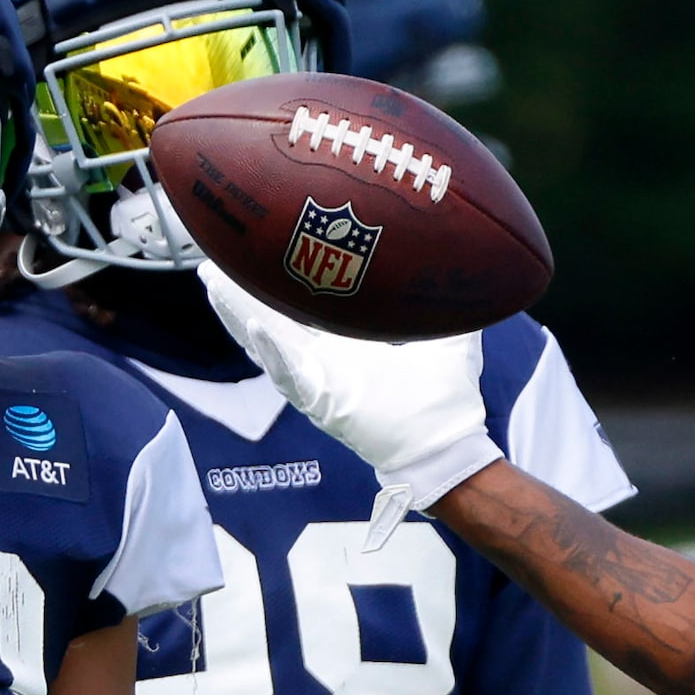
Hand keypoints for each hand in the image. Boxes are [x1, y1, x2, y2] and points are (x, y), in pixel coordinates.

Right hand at [198, 261, 498, 509]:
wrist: (450, 445)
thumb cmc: (445, 403)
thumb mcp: (451, 341)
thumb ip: (456, 308)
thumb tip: (480, 271)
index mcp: (347, 348)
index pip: (302, 309)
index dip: (278, 283)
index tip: (260, 249)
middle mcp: (324, 364)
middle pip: (270, 321)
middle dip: (241, 293)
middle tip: (214, 259)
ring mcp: (318, 384)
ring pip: (266, 344)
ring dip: (239, 314)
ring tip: (214, 282)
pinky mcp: (321, 403)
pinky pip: (289, 374)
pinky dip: (271, 350)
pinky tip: (253, 325)